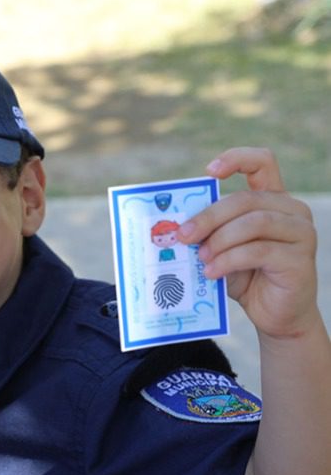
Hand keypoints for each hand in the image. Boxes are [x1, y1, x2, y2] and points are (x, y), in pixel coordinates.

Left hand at [178, 147, 318, 339]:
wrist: (275, 315)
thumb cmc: (246, 278)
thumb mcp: (223, 249)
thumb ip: (209, 233)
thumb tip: (173, 226)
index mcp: (273, 200)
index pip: (262, 162)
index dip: (236, 159)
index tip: (209, 172)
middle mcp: (292, 211)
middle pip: (244, 199)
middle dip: (208, 217)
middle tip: (183, 236)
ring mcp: (301, 233)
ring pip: (252, 223)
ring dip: (219, 240)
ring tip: (200, 258)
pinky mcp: (300, 258)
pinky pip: (258, 251)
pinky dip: (229, 260)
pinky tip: (212, 272)